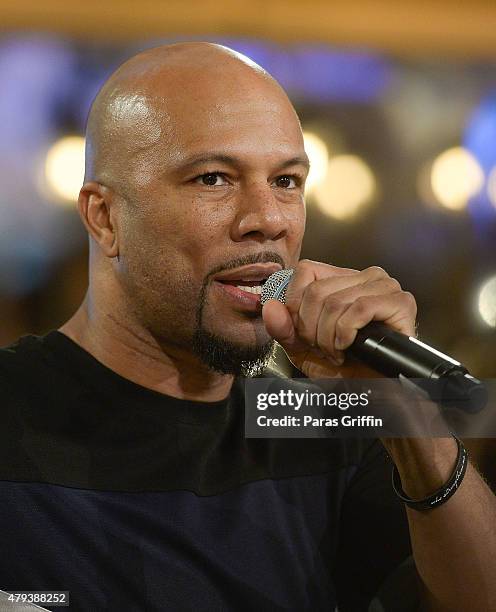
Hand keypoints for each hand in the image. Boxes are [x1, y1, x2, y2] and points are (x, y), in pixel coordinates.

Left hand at [262, 259, 416, 378]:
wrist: (374, 393)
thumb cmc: (344, 369)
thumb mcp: (303, 348)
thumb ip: (283, 328)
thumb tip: (270, 307)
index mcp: (342, 279)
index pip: (305, 270)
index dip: (295, 305)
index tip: (303, 332)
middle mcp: (365, 277)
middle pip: (317, 291)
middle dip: (311, 329)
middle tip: (323, 348)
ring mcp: (385, 287)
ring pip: (336, 301)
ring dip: (329, 336)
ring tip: (337, 351)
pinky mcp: (401, 302)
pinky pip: (360, 309)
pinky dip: (347, 333)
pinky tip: (349, 347)